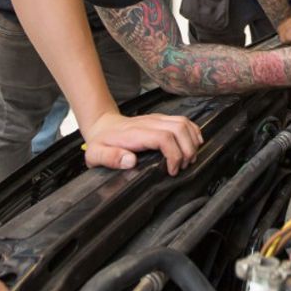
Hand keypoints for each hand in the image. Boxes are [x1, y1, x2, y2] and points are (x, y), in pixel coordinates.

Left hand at [81, 110, 202, 175]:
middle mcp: (149, 123)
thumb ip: (110, 158)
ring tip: (190, 159)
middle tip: (184, 167)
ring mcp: (157, 119)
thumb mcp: (95, 154)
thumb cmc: (101, 142)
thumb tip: (130, 161)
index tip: (172, 170)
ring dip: (192, 141)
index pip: (164, 138)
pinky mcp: (161, 119)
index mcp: (136, 133)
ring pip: (183, 123)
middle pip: (179, 129)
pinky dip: (193, 132)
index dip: (174, 154)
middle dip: (187, 150)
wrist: (102, 125)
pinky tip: (194, 144)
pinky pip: (183, 120)